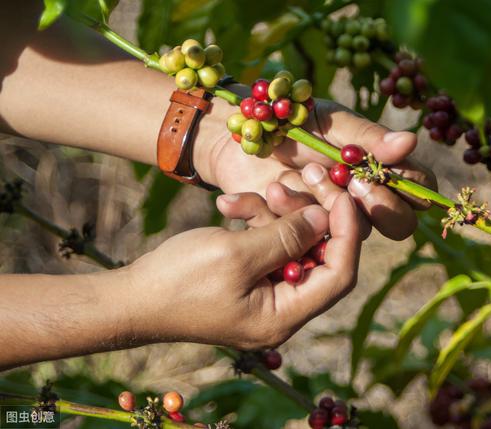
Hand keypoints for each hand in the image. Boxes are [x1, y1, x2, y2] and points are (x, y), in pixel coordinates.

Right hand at [126, 189, 360, 349]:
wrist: (130, 298)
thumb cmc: (178, 281)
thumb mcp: (236, 254)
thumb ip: (287, 236)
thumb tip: (326, 218)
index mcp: (284, 316)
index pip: (339, 274)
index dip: (346, 232)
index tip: (341, 194)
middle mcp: (281, 310)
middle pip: (318, 255)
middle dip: (305, 214)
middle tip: (296, 178)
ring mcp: (265, 294)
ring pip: (290, 243)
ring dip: (270, 213)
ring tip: (236, 200)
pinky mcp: (249, 278)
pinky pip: (266, 244)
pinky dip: (252, 222)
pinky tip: (227, 206)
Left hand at [196, 96, 436, 240]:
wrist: (243, 135)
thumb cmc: (294, 120)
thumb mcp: (330, 121)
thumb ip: (366, 136)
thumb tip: (410, 141)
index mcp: (381, 171)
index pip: (419, 191)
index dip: (408, 191)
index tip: (369, 176)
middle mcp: (365, 202)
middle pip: (397, 224)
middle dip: (367, 205)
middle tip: (332, 178)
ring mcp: (335, 221)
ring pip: (345, 232)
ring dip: (308, 207)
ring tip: (277, 182)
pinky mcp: (300, 235)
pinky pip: (297, 238)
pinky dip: (268, 214)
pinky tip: (248, 197)